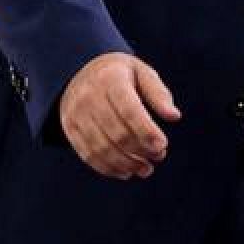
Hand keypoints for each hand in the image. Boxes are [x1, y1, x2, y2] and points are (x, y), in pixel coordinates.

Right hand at [58, 52, 180, 180]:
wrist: (81, 71)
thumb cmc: (121, 75)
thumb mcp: (142, 73)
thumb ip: (159, 94)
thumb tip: (174, 117)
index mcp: (110, 79)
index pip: (129, 110)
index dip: (146, 131)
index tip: (162, 145)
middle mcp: (89, 97)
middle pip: (116, 132)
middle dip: (140, 150)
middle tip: (159, 156)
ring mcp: (76, 114)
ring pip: (101, 148)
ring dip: (126, 163)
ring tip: (146, 169)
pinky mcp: (69, 128)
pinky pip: (87, 154)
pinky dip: (108, 168)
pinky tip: (126, 172)